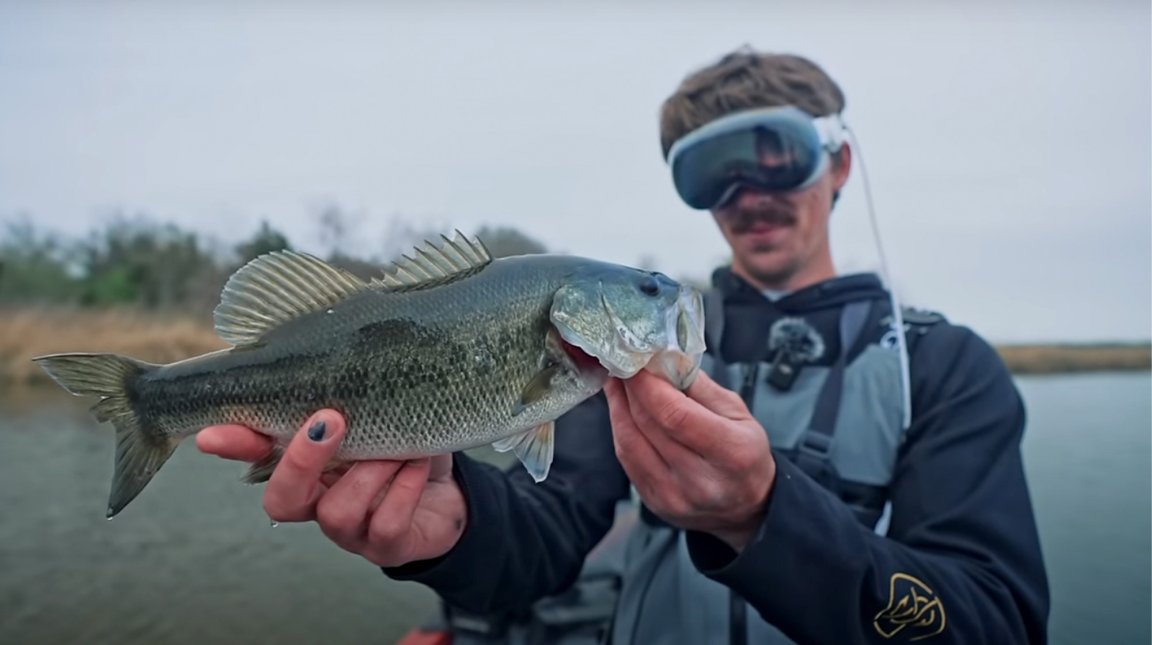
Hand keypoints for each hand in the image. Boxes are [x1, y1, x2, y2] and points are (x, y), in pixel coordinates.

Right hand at [195, 410, 467, 567]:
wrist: (449, 490)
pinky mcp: (385, 546)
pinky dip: (404, 489)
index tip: (212, 433)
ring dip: (370, 473)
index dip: (233, 444)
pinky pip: (385, 523)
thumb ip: (348, 388)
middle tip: (331, 420)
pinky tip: (417, 465)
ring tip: (397, 448)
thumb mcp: (378, 409)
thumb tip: (325, 339)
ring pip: (337, 512)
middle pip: (282, 498)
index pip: (256, 453)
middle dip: (300, 461)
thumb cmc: (404, 441)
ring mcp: (350, 529)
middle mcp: (318, 499)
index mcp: (305, 463)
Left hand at [604, 370, 775, 551]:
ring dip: (618, 407)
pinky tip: (622, 411)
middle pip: (648, 425)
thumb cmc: (745, 456)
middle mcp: (700, 481)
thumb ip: (701, 388)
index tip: (637, 361)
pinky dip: (621, 429)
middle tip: (624, 363)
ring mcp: (674, 496)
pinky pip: (626, 459)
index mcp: (731, 453)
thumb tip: (664, 363)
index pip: (676, 415)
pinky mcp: (654, 502)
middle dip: (630, 389)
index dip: (648, 385)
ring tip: (618, 384)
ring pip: (629, 442)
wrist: (746, 507)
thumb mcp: (740, 414)